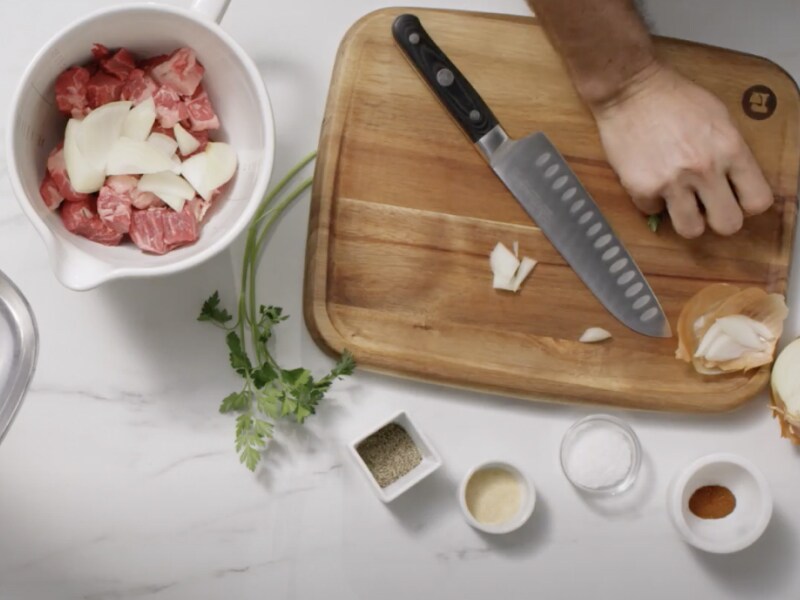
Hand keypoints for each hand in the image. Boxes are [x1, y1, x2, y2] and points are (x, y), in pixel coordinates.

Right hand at [590, 64, 772, 237]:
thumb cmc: (674, 98)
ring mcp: (671, 182)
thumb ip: (729, 153)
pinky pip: (652, 212)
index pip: (758, 200)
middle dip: (717, 218)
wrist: (629, 90)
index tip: (734, 198)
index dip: (746, 204)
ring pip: (690, 230)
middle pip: (728, 224)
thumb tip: (732, 183)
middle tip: (706, 206)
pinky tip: (648, 180)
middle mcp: (704, 169)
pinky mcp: (641, 188)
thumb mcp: (718, 117)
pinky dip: (651, 201)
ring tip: (677, 201)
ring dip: (685, 218)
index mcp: (730, 149)